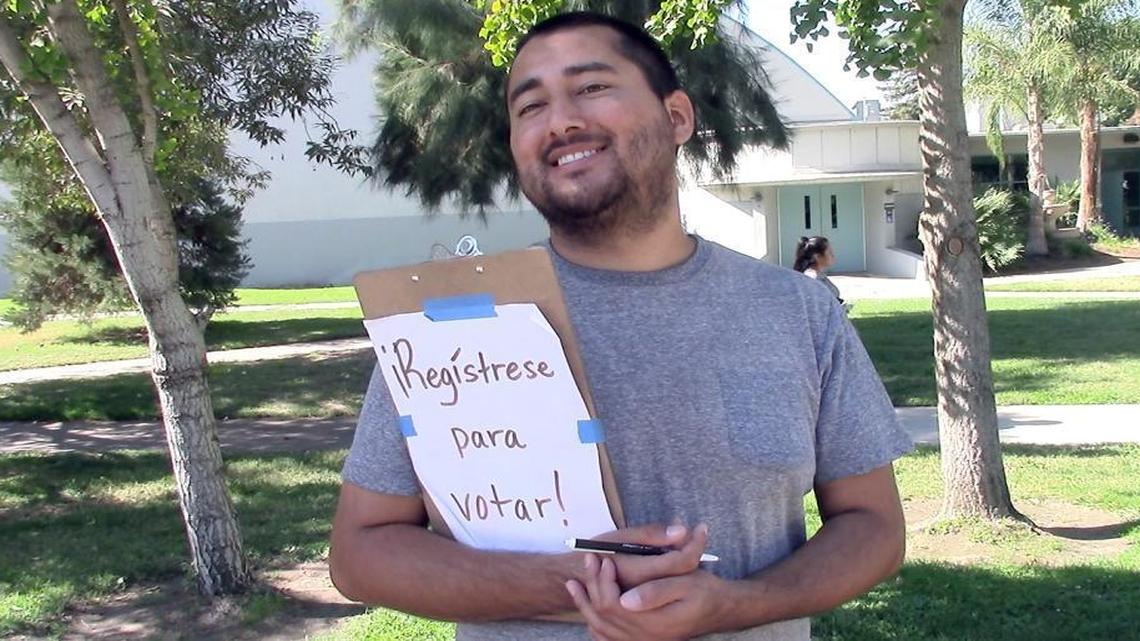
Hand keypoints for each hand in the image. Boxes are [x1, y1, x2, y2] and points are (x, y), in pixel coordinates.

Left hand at [566, 553, 729, 640]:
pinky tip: (587, 607)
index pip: (614, 606)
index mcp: (654, 623)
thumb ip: (656, 592)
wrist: (720, 609)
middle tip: (588, 560)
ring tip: (575, 583)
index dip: (604, 581)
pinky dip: (594, 622)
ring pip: (602, 628)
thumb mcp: (686, 585)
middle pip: (604, 616)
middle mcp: (646, 637)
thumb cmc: (705, 592)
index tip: (603, 558)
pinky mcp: (641, 639)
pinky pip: (608, 637)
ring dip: (586, 605)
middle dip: (592, 586)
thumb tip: (626, 599)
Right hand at [588, 523, 709, 589]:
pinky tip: (674, 558)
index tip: (700, 528)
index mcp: (642, 571)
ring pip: (680, 580)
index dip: (695, 544)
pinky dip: (677, 571)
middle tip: (696, 532)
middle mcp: (650, 587)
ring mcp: (650, 597)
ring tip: (685, 542)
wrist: (577, 576)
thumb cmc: (598, 552)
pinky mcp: (648, 603)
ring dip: (687, 559)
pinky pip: (672, 586)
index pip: (682, 560)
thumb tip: (682, 530)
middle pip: (686, 571)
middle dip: (693, 549)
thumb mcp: (622, 536)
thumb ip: (652, 534)